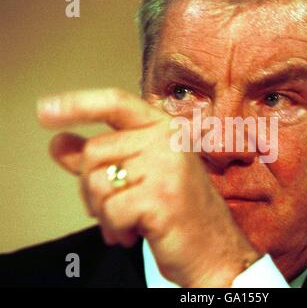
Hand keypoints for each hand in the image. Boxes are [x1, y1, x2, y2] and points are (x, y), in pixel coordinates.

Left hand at [37, 88, 260, 286]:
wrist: (215, 249)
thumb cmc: (178, 212)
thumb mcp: (138, 178)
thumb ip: (100, 158)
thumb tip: (57, 143)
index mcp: (163, 129)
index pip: (115, 103)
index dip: (78, 104)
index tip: (45, 111)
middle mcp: (167, 140)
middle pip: (94, 151)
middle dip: (91, 189)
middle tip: (113, 209)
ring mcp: (167, 166)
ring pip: (97, 182)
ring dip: (102, 212)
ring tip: (125, 222)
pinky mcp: (162, 196)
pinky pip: (110, 210)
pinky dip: (115, 229)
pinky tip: (134, 234)